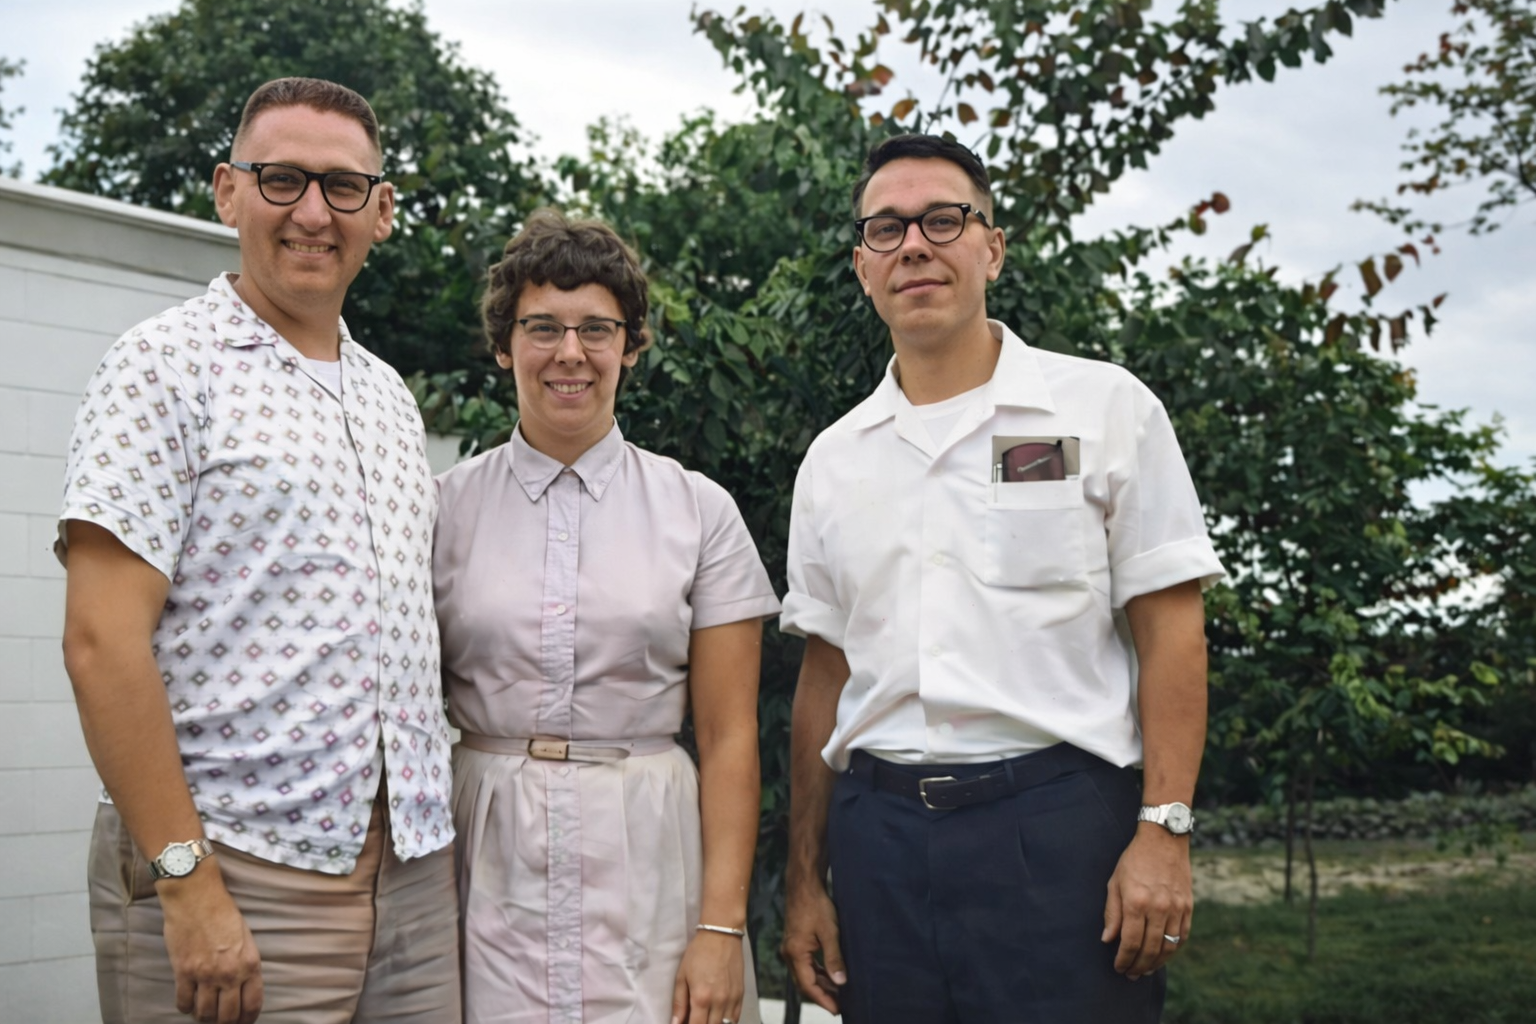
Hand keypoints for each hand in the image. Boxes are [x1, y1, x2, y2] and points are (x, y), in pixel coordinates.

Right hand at [159, 867, 263, 1023]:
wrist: (196, 897)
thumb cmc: (223, 913)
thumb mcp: (246, 938)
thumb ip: (245, 964)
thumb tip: (242, 986)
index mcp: (250, 964)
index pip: (253, 1004)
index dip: (247, 1019)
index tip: (243, 1022)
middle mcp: (230, 974)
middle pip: (228, 1016)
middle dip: (225, 1023)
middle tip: (221, 1022)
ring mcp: (205, 975)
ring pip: (205, 1014)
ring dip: (204, 1017)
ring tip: (203, 1014)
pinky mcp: (183, 972)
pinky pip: (183, 1002)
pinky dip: (185, 1007)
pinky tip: (187, 1003)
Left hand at [671, 929, 743, 1023]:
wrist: (721, 935)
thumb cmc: (698, 953)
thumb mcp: (682, 976)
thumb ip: (679, 1003)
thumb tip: (675, 1023)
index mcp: (701, 998)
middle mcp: (719, 1002)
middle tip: (695, 1019)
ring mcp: (732, 999)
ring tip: (706, 1018)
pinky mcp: (741, 994)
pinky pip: (736, 1017)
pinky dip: (727, 1022)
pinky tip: (719, 1018)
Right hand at [780, 882, 845, 1014]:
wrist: (804, 886)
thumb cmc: (816, 905)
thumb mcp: (830, 932)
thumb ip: (834, 959)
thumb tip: (841, 982)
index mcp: (795, 953)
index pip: (808, 985)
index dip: (823, 1000)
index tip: (837, 1010)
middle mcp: (789, 954)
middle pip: (805, 983)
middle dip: (822, 996)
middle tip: (841, 1006)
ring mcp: (791, 949)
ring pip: (806, 975)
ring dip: (821, 984)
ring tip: (839, 993)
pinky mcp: (796, 943)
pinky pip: (806, 965)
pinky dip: (818, 973)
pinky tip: (830, 976)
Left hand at [1101, 824, 1192, 980]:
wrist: (1164, 840)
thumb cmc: (1134, 860)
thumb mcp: (1115, 882)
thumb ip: (1112, 913)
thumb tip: (1108, 939)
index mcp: (1136, 902)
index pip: (1129, 942)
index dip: (1123, 959)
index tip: (1119, 967)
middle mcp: (1158, 908)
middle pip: (1150, 949)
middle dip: (1138, 966)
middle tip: (1131, 975)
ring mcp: (1176, 908)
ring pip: (1168, 947)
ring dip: (1156, 963)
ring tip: (1145, 970)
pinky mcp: (1188, 907)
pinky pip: (1183, 937)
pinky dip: (1173, 951)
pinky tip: (1163, 956)